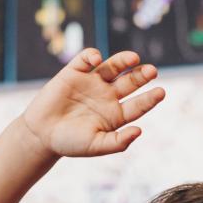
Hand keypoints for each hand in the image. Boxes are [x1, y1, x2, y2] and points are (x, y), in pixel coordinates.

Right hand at [19, 49, 164, 158]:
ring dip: (124, 61)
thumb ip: (118, 142)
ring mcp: (92, 82)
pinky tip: (97, 61)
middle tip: (152, 71)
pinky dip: (93, 56)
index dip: (150, 98)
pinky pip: (87, 58)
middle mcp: (107, 95)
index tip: (161, 92)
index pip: (138, 104)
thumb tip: (139, 131)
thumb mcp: (96, 146)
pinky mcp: (75, 71)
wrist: (41, 134)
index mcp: (116, 114)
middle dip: (142, 76)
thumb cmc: (70, 143)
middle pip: (131, 82)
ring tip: (134, 59)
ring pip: (114, 67)